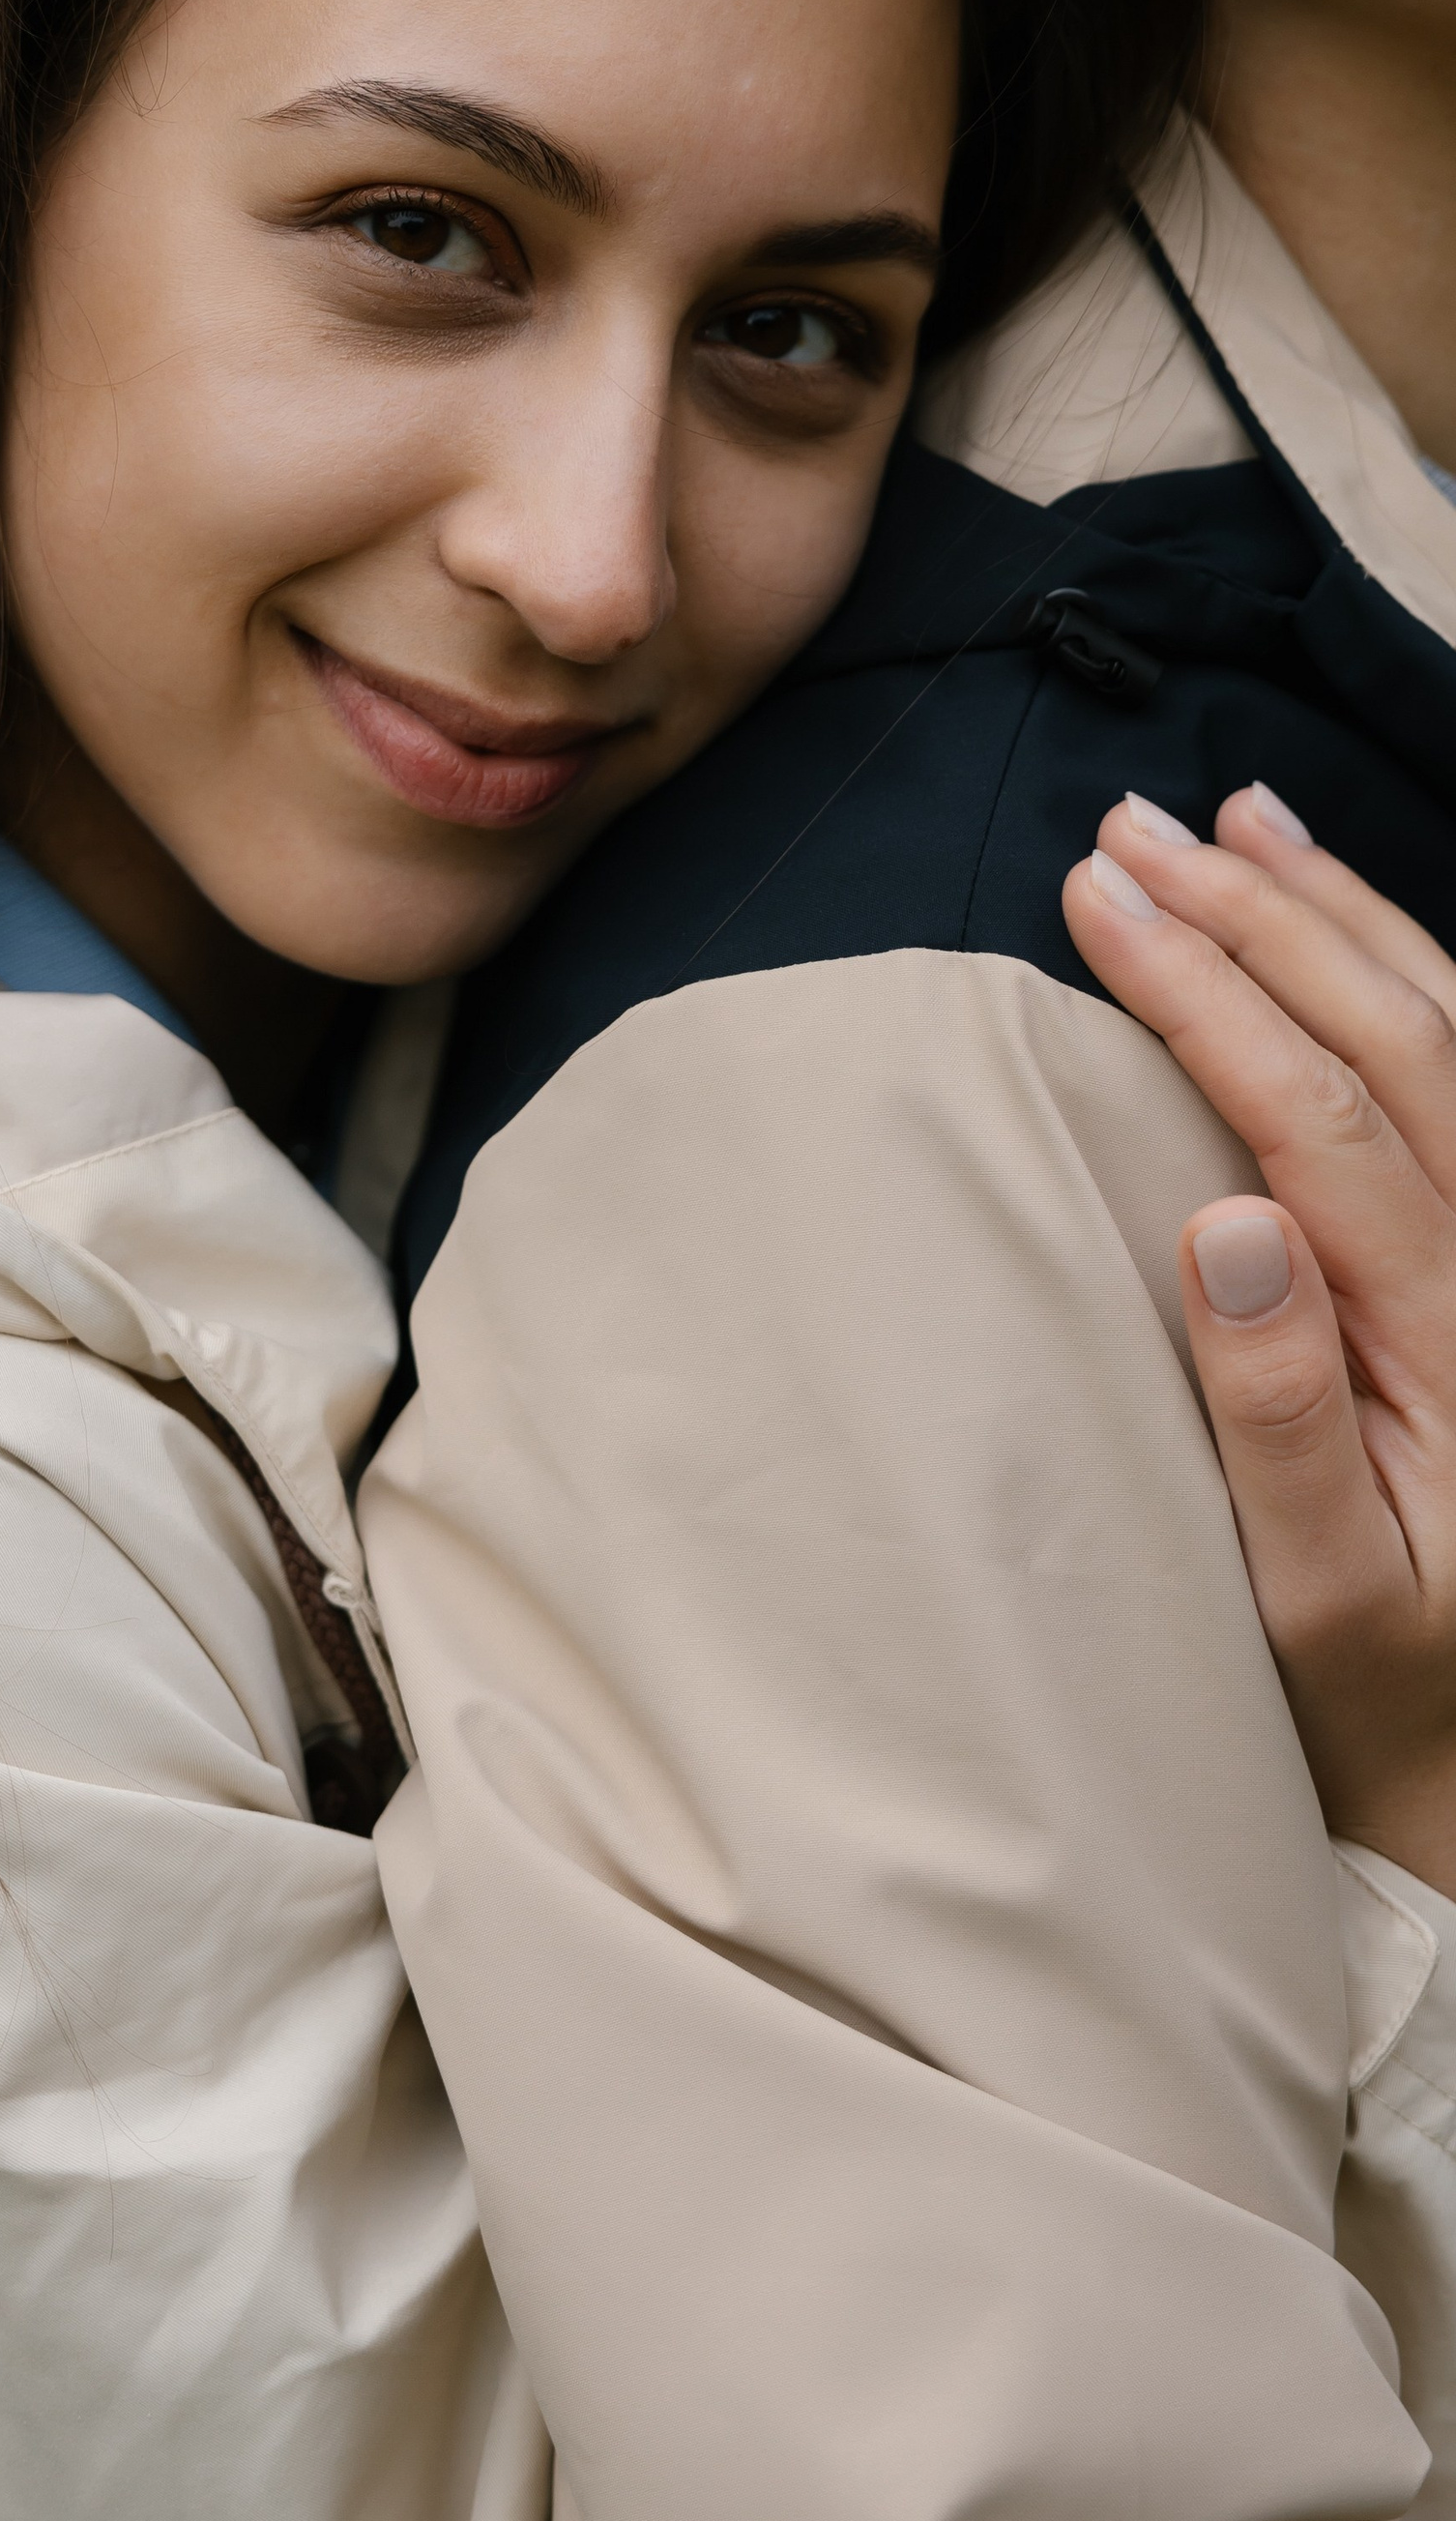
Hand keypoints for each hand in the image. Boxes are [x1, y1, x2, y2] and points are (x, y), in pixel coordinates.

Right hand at [1063, 785, 1455, 1899]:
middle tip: (1129, 830)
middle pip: (1402, 1042)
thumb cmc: (1380, 1701)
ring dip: (1338, 915)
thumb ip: (1275, 1417)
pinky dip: (1400, 978)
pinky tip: (1339, 927)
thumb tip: (1223, 1224)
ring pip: (1453, 1036)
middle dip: (1257, 918)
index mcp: (1451, 1345)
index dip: (1210, 991)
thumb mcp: (1315, 1602)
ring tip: (1235, 819)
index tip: (1100, 899)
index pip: (1325, 1115)